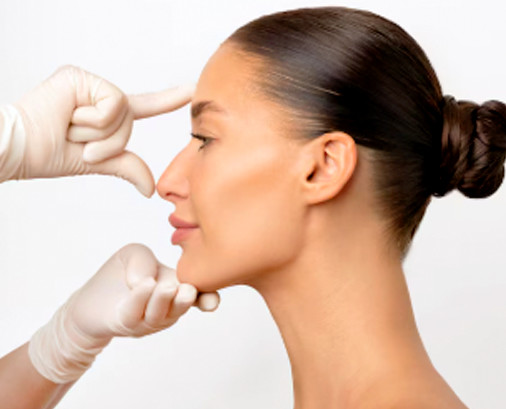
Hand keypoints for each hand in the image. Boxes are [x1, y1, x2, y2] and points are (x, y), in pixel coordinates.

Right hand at [12, 65, 192, 196]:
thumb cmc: (50, 154)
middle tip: (79, 143)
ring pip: (123, 114)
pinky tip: (70, 118)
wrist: (20, 150)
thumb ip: (127, 166)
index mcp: (106, 114)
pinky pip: (111, 104)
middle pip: (132, 121)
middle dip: (108, 143)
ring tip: (70, 130)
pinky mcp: (80, 77)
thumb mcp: (98, 162)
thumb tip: (151, 189)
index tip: (193, 89)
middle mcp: (100, 96)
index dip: (168, 99)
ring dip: (99, 134)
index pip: (144, 106)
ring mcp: (90, 84)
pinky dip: (94, 121)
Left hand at [28, 243, 218, 382]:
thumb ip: (146, 259)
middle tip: (189, 289)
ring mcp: (146, 321)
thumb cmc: (119, 276)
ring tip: (168, 287)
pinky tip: (143, 286)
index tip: (213, 300)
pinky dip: (140, 299)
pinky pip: (134, 313)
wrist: (88, 302)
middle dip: (185, 300)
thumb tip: (147, 281)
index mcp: (176, 290)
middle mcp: (166, 309)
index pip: (199, 296)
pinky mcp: (124, 323)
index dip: (208, 298)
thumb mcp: (134, 254)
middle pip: (179, 307)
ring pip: (159, 314)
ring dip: (163, 301)